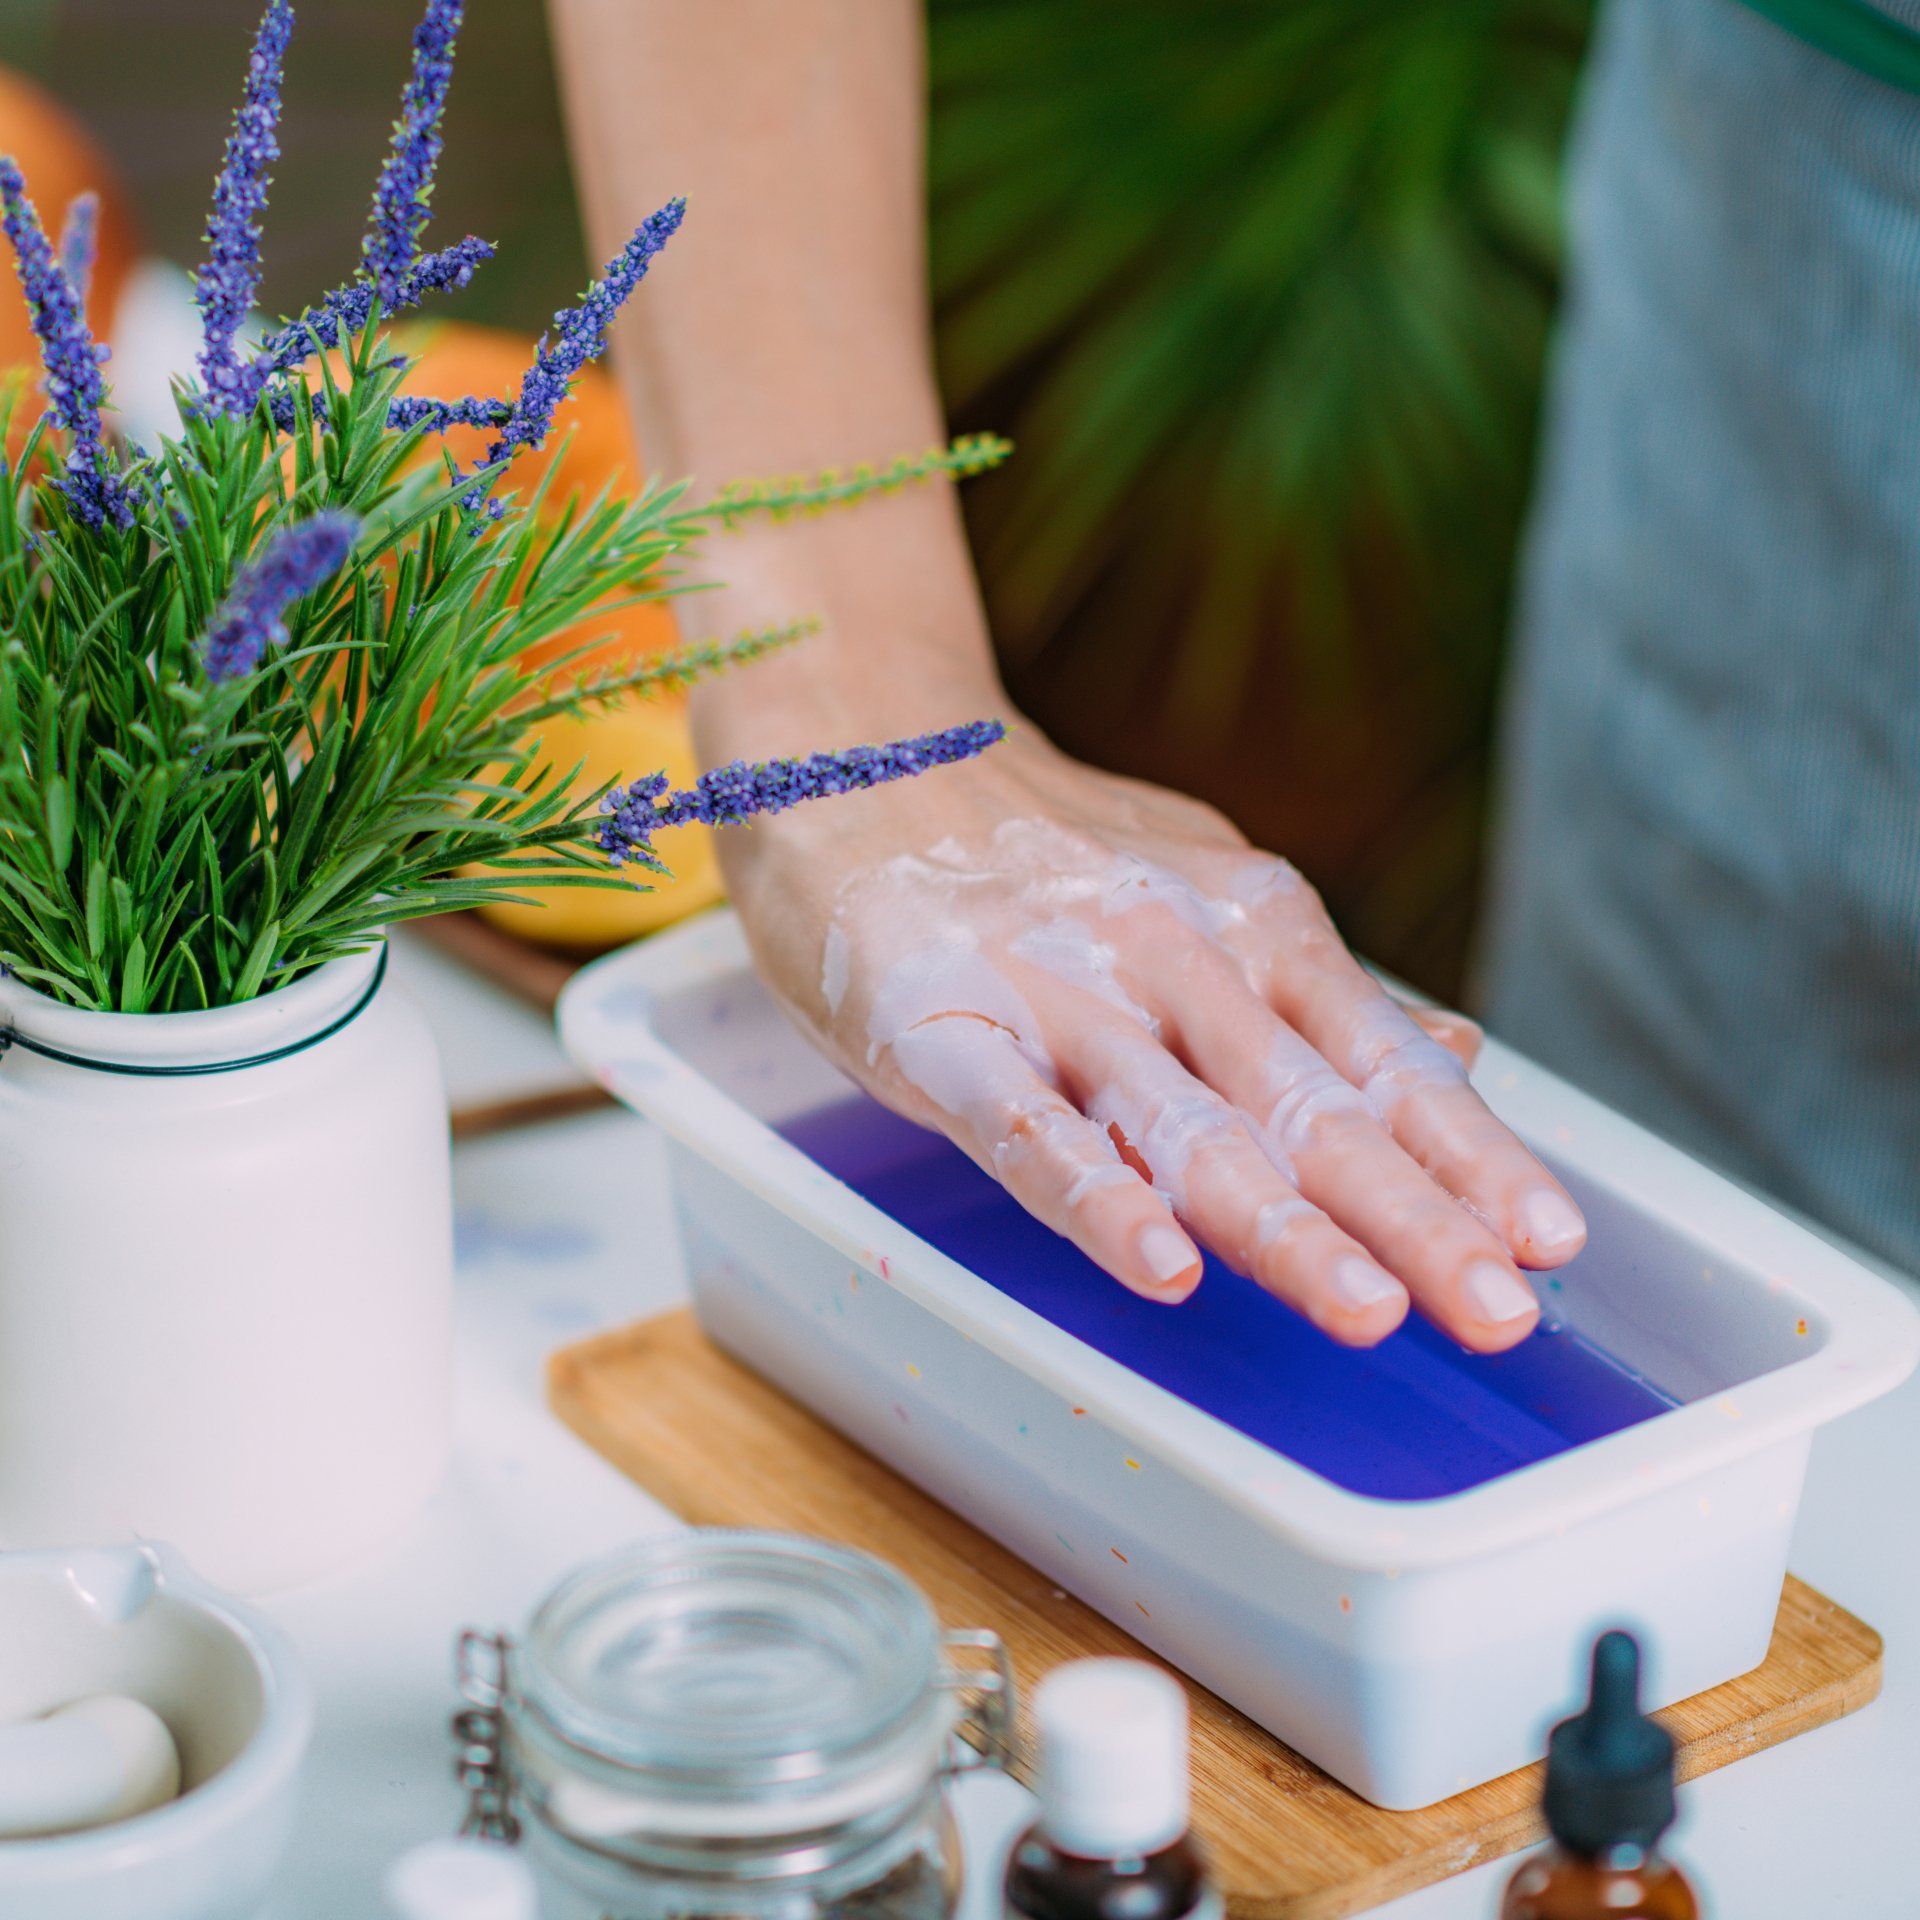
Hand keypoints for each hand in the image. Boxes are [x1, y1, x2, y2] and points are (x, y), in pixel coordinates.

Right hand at [717, 719, 1585, 1350]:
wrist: (866, 750)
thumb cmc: (1041, 846)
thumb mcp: (1207, 885)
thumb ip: (1319, 987)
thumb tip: (1452, 1055)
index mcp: (1249, 925)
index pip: (1380, 1058)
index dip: (1469, 1152)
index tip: (1551, 1239)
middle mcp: (1175, 959)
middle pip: (1308, 1108)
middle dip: (1414, 1215)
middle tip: (1502, 1309)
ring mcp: (1060, 997)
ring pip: (1185, 1127)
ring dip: (1283, 1223)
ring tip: (1370, 1310)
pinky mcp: (945, 1030)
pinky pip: (1027, 1125)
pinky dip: (1094, 1195)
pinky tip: (1156, 1266)